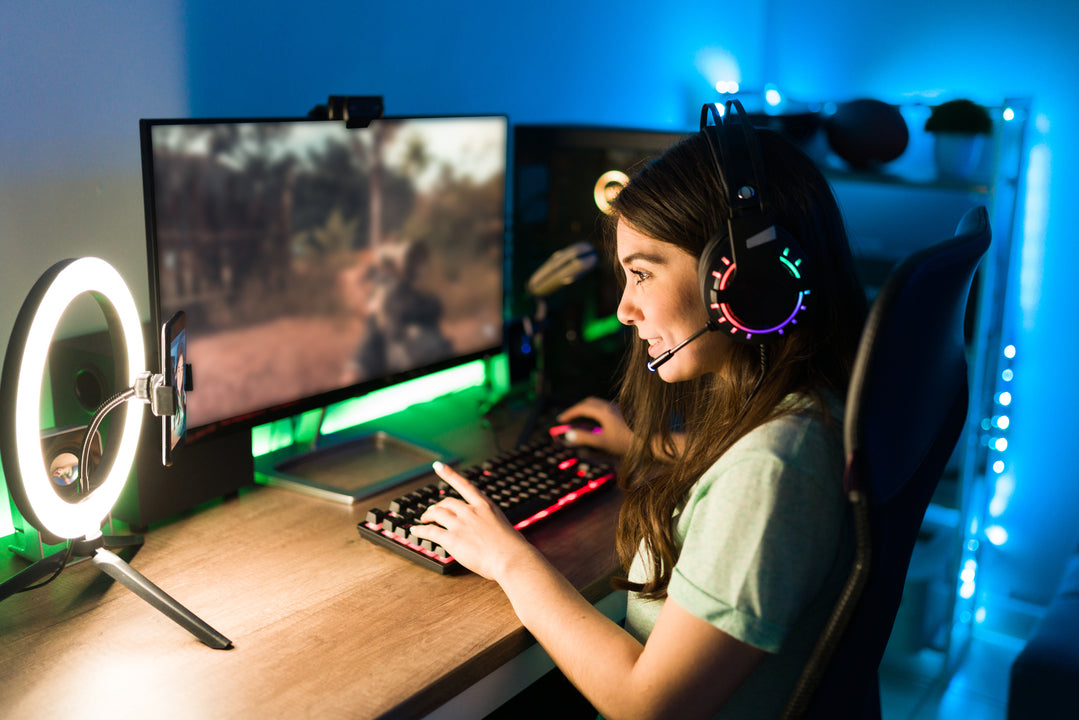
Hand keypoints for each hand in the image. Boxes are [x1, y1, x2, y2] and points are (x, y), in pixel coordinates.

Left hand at [409, 461, 537, 580]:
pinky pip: (431, 531)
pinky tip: (416, 531)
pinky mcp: (452, 539)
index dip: (449, 474)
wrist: (511, 559)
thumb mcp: (503, 526)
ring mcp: (461, 524)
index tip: (439, 466)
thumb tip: (484, 531)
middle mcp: (471, 511)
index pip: (464, 485)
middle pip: (447, 502)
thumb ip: (489, 524)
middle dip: (437, 506)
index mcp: (485, 506)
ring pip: (437, 513)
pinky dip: (420, 530)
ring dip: (427, 515)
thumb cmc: (512, 548)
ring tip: (423, 520)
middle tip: (431, 512)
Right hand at [557, 397, 632, 455]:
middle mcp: (610, 406)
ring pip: (598, 404)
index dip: (570, 413)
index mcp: (603, 411)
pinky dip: (596, 412)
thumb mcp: (603, 442)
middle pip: (589, 402)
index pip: (581, 407)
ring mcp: (618, 408)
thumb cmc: (626, 443)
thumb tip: (569, 434)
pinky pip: (605, 408)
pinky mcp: (623, 412)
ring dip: (587, 409)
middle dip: (577, 409)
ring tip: (580, 419)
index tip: (561, 419)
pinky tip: (598, 422)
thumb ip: (585, 438)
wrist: (650, 441)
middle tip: (568, 418)